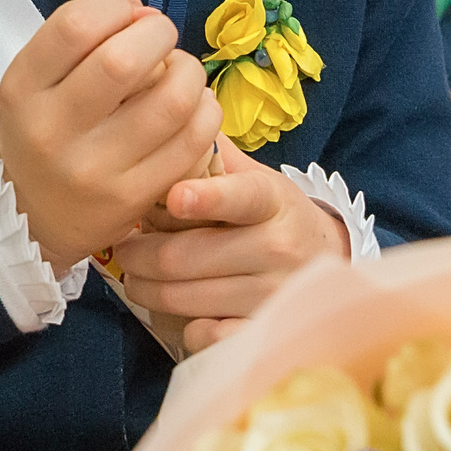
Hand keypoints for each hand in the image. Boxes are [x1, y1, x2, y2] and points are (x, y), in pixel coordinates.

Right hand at [0, 0, 219, 273]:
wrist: (33, 217)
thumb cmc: (45, 130)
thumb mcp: (36, 82)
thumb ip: (81, 42)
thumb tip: (145, 16)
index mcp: (23, 90)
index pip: (75, 26)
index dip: (116, 5)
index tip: (128, 12)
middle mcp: (52, 131)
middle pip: (123, 60)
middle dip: (158, 33)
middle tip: (160, 38)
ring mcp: (94, 169)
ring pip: (172, 100)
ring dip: (189, 71)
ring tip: (180, 72)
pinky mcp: (132, 198)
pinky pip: (192, 141)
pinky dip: (205, 110)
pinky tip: (193, 106)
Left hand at [108, 139, 349, 352]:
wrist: (327, 262)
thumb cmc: (274, 217)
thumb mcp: (256, 180)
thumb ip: (215, 156)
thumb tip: (172, 114)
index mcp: (272, 200)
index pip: (241, 197)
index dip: (207, 198)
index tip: (174, 197)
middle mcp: (278, 247)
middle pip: (188, 256)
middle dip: (140, 256)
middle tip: (123, 252)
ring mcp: (274, 293)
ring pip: (188, 297)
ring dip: (148, 291)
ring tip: (136, 280)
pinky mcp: (266, 330)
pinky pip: (209, 336)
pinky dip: (186, 327)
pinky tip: (182, 314)